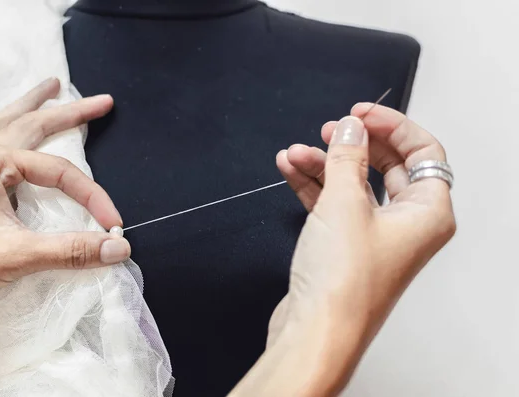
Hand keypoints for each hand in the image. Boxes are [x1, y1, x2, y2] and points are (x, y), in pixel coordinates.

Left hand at [0, 79, 127, 319]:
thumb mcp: (17, 256)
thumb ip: (71, 249)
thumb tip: (117, 245)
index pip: (60, 172)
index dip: (92, 197)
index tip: (112, 225)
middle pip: (34, 125)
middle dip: (71, 112)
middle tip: (102, 102)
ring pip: (5, 124)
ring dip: (31, 105)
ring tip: (51, 85)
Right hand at [271, 105, 454, 393]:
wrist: (316, 329)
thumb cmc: (344, 281)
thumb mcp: (346, 202)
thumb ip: (349, 157)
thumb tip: (351, 128)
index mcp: (427, 212)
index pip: (422, 152)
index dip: (392, 126)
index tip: (360, 113)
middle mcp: (407, 224)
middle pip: (387, 166)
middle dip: (356, 144)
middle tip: (331, 129)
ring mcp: (375, 235)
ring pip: (354, 184)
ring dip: (324, 163)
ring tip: (298, 151)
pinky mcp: (346, 246)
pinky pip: (333, 203)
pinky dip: (313, 184)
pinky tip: (291, 168)